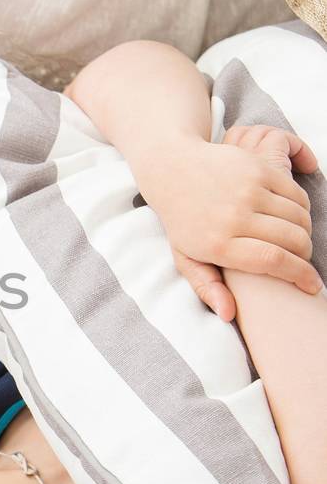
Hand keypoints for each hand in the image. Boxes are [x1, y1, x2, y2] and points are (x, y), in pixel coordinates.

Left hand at [137, 124, 322, 319]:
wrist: (172, 169)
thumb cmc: (183, 220)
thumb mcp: (185, 257)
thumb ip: (207, 287)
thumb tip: (229, 315)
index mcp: (217, 244)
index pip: (273, 262)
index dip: (300, 275)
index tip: (312, 285)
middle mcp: (234, 216)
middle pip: (293, 240)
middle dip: (305, 255)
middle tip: (300, 260)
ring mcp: (247, 190)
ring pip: (299, 217)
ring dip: (305, 232)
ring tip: (296, 240)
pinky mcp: (257, 168)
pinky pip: (296, 194)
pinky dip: (302, 208)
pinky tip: (293, 216)